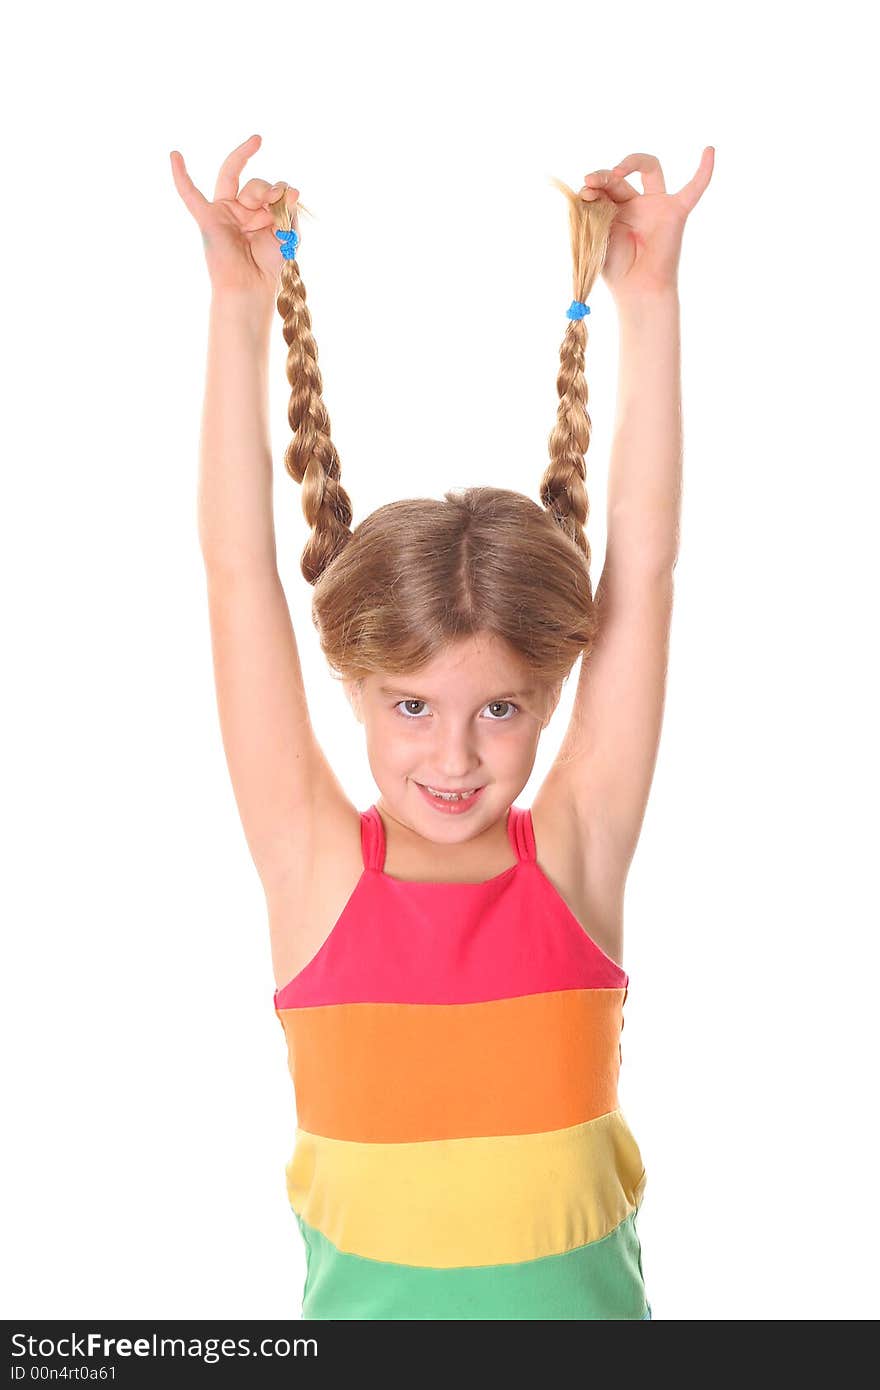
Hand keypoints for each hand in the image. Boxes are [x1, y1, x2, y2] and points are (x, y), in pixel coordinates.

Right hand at [170, 133, 301, 298]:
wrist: (252, 287)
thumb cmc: (270, 265)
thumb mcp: (288, 233)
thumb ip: (288, 208)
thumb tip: (290, 188)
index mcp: (259, 213)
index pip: (271, 189)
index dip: (281, 191)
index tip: (293, 197)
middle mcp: (240, 210)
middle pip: (254, 183)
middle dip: (267, 189)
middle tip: (275, 199)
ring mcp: (222, 212)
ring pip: (232, 178)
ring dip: (257, 189)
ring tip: (267, 200)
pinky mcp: (207, 219)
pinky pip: (189, 194)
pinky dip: (180, 175)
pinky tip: (175, 155)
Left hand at [579, 148, 714, 301]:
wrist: (637, 288)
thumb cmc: (616, 267)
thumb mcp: (597, 231)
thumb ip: (593, 208)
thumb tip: (587, 186)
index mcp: (615, 209)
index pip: (603, 186)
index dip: (593, 185)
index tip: (583, 193)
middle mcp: (636, 204)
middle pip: (620, 176)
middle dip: (604, 176)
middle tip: (592, 182)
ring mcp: (657, 206)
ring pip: (650, 169)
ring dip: (631, 163)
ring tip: (615, 173)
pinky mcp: (676, 212)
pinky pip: (694, 189)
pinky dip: (704, 171)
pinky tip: (709, 150)